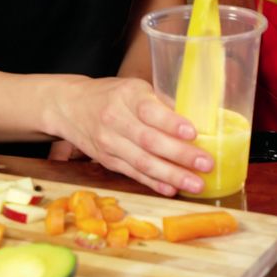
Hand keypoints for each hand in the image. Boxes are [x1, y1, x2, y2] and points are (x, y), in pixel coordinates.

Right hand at [50, 77, 213, 195]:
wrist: (69, 106)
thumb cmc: (110, 94)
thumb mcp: (134, 88)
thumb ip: (161, 102)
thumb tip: (197, 117)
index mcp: (126, 96)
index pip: (149, 111)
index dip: (171, 123)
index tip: (193, 133)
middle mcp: (115, 119)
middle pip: (149, 141)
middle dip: (180, 155)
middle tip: (206, 164)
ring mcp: (109, 142)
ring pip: (142, 162)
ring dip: (171, 175)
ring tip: (195, 184)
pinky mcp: (107, 160)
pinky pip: (132, 173)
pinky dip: (153, 183)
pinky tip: (172, 189)